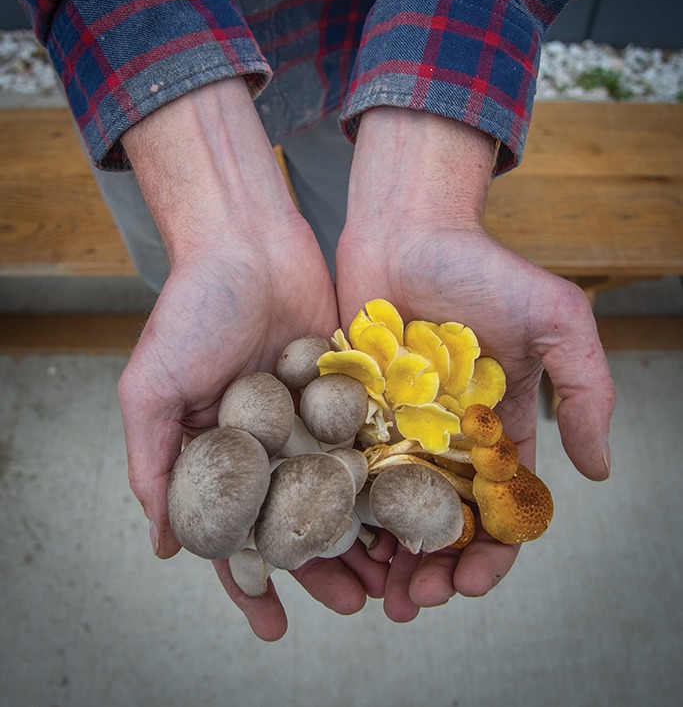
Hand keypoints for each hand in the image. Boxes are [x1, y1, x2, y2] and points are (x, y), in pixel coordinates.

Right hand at [117, 79, 387, 639]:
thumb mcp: (153, 389)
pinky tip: (414, 510)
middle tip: (356, 608)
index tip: (271, 628)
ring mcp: (312, 420)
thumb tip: (164, 547)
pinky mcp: (350, 392)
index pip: (236, 532)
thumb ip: (153, 464)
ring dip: (366, 535)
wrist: (247, 242)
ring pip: (343, 491)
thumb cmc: (190, 311)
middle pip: (300, 521)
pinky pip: (371, 443)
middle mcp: (270, 444)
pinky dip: (389, 479)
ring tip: (395, 576)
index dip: (251, 582)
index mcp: (222, 454)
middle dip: (324, 568)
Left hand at [335, 107, 615, 621]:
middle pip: (440, 520)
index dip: (491, 553)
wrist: (407, 226)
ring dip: (385, 552)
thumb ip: (586, 390)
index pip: (500, 506)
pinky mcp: (350, 409)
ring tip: (373, 588)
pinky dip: (344, 505)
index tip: (470, 583)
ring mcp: (395, 425)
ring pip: (390, 507)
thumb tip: (599, 470)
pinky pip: (346, 467)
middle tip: (412, 602)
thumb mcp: (556, 321)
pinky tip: (334, 536)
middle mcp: (445, 435)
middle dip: (432, 567)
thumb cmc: (483, 267)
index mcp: (496, 428)